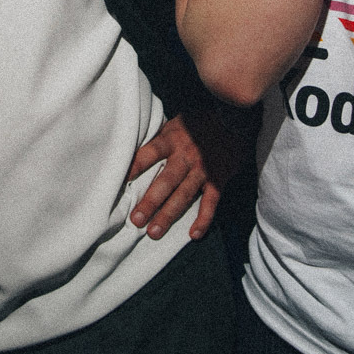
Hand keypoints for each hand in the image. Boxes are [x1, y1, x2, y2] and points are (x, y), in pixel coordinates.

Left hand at [127, 109, 247, 239]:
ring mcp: (203, 170)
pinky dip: (203, 219)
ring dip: (169, 215)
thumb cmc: (199, 122)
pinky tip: (194, 235)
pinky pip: (210, 202)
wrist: (235, 119)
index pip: (148, 154)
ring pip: (184, 195)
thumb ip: (159, 139)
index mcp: (171, 140)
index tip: (117, 182)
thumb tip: (134, 151)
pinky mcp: (218, 180)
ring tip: (154, 232)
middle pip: (165, 182)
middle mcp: (185, 156)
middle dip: (150, 202)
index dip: (134, 167)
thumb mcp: (176, 123)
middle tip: (136, 220)